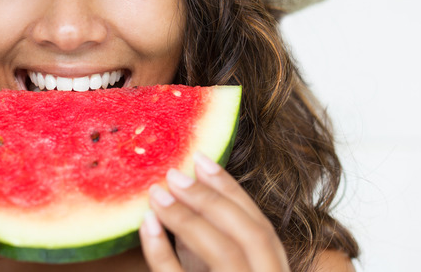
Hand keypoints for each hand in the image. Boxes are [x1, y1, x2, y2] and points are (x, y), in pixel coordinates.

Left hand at [139, 152, 289, 271]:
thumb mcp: (217, 270)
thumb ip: (210, 242)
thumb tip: (183, 194)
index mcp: (273, 271)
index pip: (262, 228)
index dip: (232, 190)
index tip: (201, 159)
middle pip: (250, 234)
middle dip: (212, 199)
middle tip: (174, 174)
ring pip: (224, 252)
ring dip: (187, 217)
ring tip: (157, 193)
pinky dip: (161, 251)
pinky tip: (147, 225)